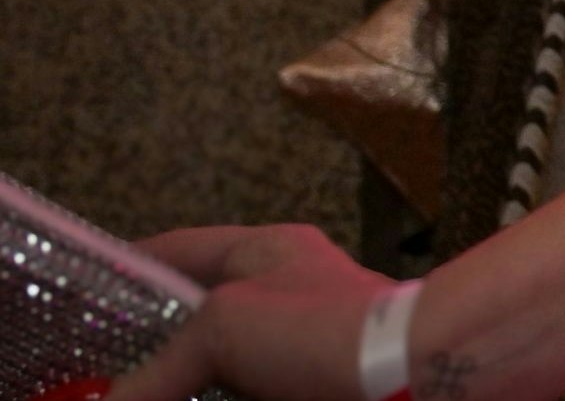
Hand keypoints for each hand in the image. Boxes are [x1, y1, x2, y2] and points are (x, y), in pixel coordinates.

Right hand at [106, 225, 390, 400]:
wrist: (410, 378)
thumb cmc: (320, 329)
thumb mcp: (222, 328)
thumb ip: (160, 365)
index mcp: (266, 250)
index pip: (180, 248)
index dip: (128, 268)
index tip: (83, 297)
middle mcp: (284, 290)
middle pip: (199, 315)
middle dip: (153, 345)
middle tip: (103, 372)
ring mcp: (302, 342)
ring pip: (225, 362)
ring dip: (187, 381)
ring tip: (141, 395)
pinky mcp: (312, 382)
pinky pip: (251, 389)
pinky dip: (220, 396)